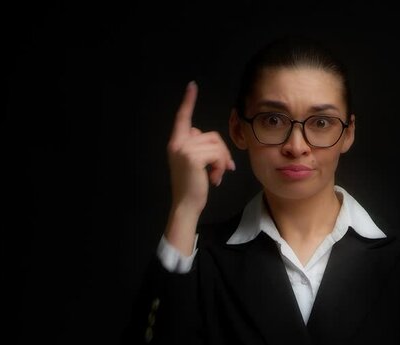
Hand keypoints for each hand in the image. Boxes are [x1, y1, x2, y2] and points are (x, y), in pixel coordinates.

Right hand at [167, 81, 234, 215]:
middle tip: (222, 170)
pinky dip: (220, 167)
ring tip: (215, 176)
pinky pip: (218, 154)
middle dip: (222, 153)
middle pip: (213, 135)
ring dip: (222, 162)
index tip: (192, 86)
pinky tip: (214, 179)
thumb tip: (215, 145)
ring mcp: (184, 149)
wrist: (186, 204)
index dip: (188, 101)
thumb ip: (199, 147)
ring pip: (217, 145)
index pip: (183, 117)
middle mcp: (178, 143)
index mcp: (177, 142)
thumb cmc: (193, 185)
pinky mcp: (193, 157)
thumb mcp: (194, 162)